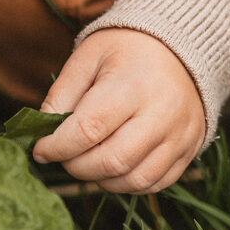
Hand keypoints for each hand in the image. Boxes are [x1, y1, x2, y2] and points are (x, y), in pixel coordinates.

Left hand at [33, 28, 205, 193]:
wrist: (181, 46)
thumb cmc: (126, 49)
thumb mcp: (87, 57)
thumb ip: (61, 95)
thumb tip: (42, 135)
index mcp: (132, 84)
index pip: (88, 130)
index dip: (57, 146)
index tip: (40, 149)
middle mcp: (162, 113)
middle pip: (111, 161)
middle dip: (76, 166)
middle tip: (63, 155)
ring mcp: (180, 134)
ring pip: (134, 179)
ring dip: (100, 179)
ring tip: (86, 160)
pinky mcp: (190, 149)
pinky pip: (155, 183)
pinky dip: (126, 183)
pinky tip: (112, 166)